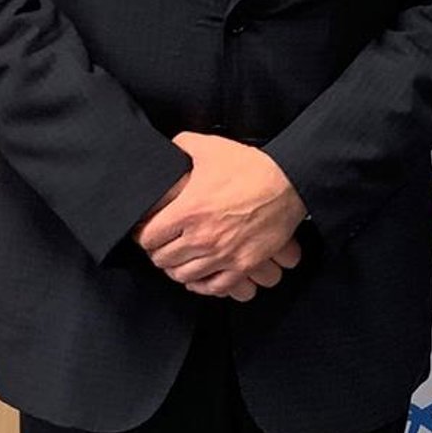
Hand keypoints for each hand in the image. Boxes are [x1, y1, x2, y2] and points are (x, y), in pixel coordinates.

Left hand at [135, 135, 305, 299]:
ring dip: (177, 269)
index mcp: (189, 210)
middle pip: (163, 260)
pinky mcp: (243, 264)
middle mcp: (202, 237)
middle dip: (158, 253)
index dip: (143, 235)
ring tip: (178, 261)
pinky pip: (214, 287)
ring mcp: (223, 254)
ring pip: (184, 276)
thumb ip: (182, 146)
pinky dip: (202, 285)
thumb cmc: (250, 167)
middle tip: (161, 246)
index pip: (149, 237)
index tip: (146, 232)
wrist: (288, 183)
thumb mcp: (210, 148)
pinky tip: (199, 277)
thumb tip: (168, 148)